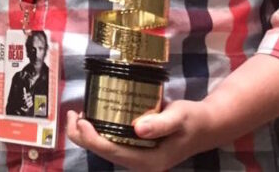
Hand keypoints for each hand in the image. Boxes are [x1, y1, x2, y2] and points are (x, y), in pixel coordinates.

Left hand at [66, 100, 215, 171]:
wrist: (206, 126)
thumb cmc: (193, 120)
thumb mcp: (179, 117)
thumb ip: (161, 124)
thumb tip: (138, 129)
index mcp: (149, 162)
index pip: (111, 152)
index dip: (91, 138)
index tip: (81, 120)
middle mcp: (141, 164)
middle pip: (103, 153)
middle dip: (82, 136)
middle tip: (72, 114)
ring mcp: (138, 159)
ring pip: (105, 150)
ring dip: (88, 135)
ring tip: (77, 115)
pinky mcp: (137, 151)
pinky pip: (112, 144)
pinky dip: (99, 133)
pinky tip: (92, 119)